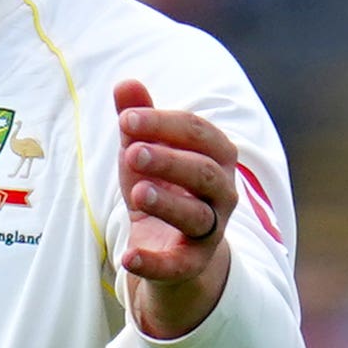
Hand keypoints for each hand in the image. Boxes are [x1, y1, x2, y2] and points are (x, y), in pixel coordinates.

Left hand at [114, 78, 238, 340]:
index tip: (125, 119)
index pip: (197, 132)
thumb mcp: (145, 151)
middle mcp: (222, 192)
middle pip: (203, 173)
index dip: (163, 123)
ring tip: (137, 192)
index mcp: (215, 156)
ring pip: (197, 216)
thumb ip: (138, 119)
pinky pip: (178, 265)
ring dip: (168, 203)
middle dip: (169, 160)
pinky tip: (128, 256)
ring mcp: (211, 230)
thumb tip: (125, 83)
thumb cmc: (161, 185)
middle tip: (132, 153)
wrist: (173, 247)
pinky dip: (154, 263)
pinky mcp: (192, 263)